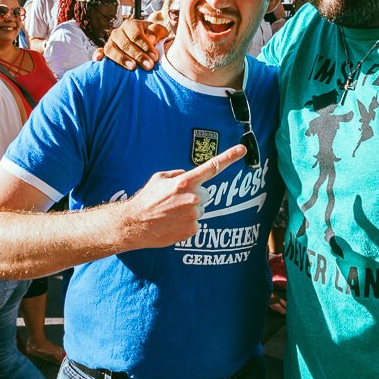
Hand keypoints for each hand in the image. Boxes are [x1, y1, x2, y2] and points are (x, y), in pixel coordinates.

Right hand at [93, 19, 163, 70]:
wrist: (146, 41)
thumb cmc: (153, 37)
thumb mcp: (159, 31)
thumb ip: (157, 31)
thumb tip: (150, 38)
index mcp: (131, 24)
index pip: (136, 35)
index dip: (145, 46)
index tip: (154, 57)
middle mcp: (118, 32)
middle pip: (125, 43)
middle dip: (137, 55)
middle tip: (148, 66)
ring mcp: (110, 41)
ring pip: (111, 49)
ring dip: (121, 59)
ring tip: (133, 67)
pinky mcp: (106, 51)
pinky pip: (100, 52)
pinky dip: (98, 55)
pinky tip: (99, 61)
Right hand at [123, 144, 245, 248]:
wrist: (135, 224)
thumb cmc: (147, 199)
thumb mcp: (160, 178)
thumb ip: (179, 175)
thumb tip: (190, 176)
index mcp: (185, 181)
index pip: (212, 167)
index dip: (229, 157)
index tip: (242, 149)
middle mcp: (193, 197)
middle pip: (204, 194)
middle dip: (193, 196)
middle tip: (174, 201)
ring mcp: (194, 215)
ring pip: (200, 209)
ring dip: (189, 210)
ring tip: (171, 213)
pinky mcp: (192, 229)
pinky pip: (196, 223)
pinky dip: (186, 223)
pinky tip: (173, 222)